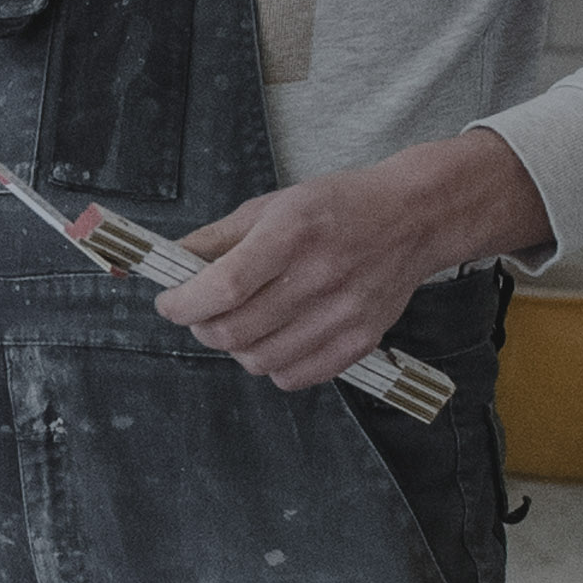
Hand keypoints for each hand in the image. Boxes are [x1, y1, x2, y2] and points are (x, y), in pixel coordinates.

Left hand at [152, 132, 554, 393]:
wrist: (414, 218)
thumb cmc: (338, 208)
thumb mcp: (272, 206)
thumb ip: (216, 239)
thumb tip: (168, 265)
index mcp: (292, 233)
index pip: (222, 287)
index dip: (184, 304)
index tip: (169, 302)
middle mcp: (319, 276)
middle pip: (234, 331)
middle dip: (201, 326)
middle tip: (200, 312)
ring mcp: (343, 314)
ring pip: (258, 360)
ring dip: (235, 347)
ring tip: (241, 322)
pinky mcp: (360, 341)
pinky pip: (294, 377)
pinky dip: (272, 365)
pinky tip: (274, 338)